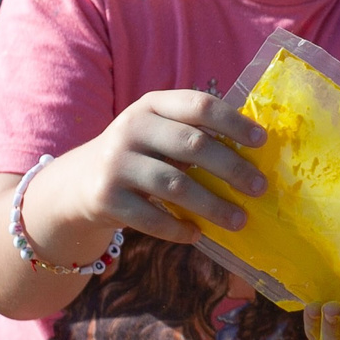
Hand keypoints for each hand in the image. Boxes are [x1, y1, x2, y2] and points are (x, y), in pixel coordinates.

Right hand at [38, 89, 266, 247]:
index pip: (198, 105)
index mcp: (151, 105)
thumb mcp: (157, 133)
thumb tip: (253, 157)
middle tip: (259, 187)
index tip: (262, 141)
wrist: (77, 183)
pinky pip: (152, 218)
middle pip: (192, 145)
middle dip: (232, 167)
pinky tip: (197, 234)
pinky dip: (179, 229)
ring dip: (213, 205)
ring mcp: (116, 163)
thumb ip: (193, 134)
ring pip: (175, 185)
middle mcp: (131, 128)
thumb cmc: (137, 156)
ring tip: (239, 221)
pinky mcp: (106, 198)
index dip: (233, 122)